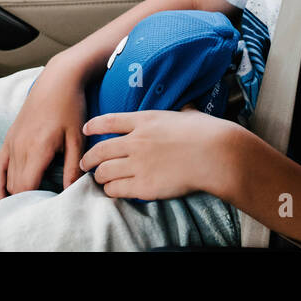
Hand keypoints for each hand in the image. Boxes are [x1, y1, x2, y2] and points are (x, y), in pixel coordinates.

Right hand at [0, 58, 89, 198]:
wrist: (57, 80)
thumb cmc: (70, 107)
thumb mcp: (77, 138)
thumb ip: (73, 167)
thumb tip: (71, 192)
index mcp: (37, 149)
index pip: (27, 187)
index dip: (35, 203)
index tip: (46, 211)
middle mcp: (19, 147)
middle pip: (17, 186)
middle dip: (27, 202)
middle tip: (41, 212)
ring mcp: (11, 143)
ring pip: (8, 179)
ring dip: (16, 194)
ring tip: (28, 208)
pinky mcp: (9, 138)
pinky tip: (3, 197)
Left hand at [79, 106, 240, 200]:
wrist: (215, 154)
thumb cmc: (207, 132)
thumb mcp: (188, 114)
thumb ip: (180, 113)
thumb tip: (187, 109)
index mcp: (145, 120)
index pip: (109, 121)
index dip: (93, 126)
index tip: (85, 129)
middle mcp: (136, 141)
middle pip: (100, 150)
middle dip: (89, 158)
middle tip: (85, 163)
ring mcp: (138, 164)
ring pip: (104, 172)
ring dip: (99, 177)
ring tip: (100, 179)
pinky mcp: (144, 186)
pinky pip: (117, 189)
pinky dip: (111, 190)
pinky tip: (113, 190)